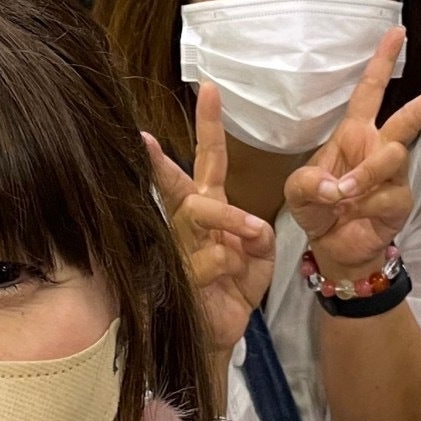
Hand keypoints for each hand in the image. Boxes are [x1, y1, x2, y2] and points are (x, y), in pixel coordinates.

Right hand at [148, 86, 277, 361]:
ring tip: (251, 233)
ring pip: (200, 212)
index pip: (210, 159)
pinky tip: (230, 278)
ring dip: (231, 219)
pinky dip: (229, 265)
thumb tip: (247, 228)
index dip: (209, 125)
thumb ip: (257, 231)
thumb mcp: (259, 252)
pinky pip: (210, 257)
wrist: (219, 332)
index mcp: (210, 206)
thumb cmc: (235, 285)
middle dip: (176, 151)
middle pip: (182, 179)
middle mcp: (190, 221)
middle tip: (162, 131)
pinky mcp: (182, 275)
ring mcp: (182, 246)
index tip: (209, 88)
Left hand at [288, 31, 420, 282]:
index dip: (382, 61)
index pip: (370, 91)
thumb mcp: (299, 192)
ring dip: (366, 173)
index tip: (398, 31)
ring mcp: (394, 176)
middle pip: (410, 117)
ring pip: (392, 157)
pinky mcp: (400, 202)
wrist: (333, 249)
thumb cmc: (319, 209)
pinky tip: (355, 213)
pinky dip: (366, 204)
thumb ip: (308, 183)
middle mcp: (378, 148)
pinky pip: (389, 195)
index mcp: (354, 133)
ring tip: (342, 192)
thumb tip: (335, 186)